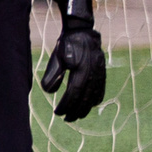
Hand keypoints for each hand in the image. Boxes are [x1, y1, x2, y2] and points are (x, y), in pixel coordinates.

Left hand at [42, 0, 105, 120]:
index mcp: (81, 70)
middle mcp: (93, 74)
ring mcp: (100, 73)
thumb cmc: (67, 45)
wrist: (83, 32)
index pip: (74, 93)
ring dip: (85, 108)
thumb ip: (53, 74)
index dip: (66, 105)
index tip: (58, 113)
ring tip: (77, 116)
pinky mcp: (102, 72)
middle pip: (85, 98)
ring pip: (94, 96)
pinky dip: (96, 99)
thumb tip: (49, 92)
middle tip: (67, 119)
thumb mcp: (57, 58)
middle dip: (75, 110)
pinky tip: (92, 105)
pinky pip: (101, 89)